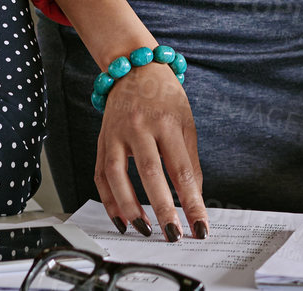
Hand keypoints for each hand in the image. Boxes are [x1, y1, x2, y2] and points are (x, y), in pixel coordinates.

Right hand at [95, 64, 208, 241]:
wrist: (134, 67)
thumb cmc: (164, 95)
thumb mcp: (186, 121)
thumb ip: (189, 160)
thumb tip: (193, 197)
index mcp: (167, 122)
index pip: (182, 169)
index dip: (191, 201)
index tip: (200, 226)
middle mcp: (139, 126)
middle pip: (150, 173)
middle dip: (162, 209)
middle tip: (173, 235)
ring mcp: (117, 133)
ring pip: (118, 176)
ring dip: (131, 208)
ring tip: (145, 230)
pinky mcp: (102, 141)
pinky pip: (101, 175)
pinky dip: (109, 200)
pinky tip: (121, 219)